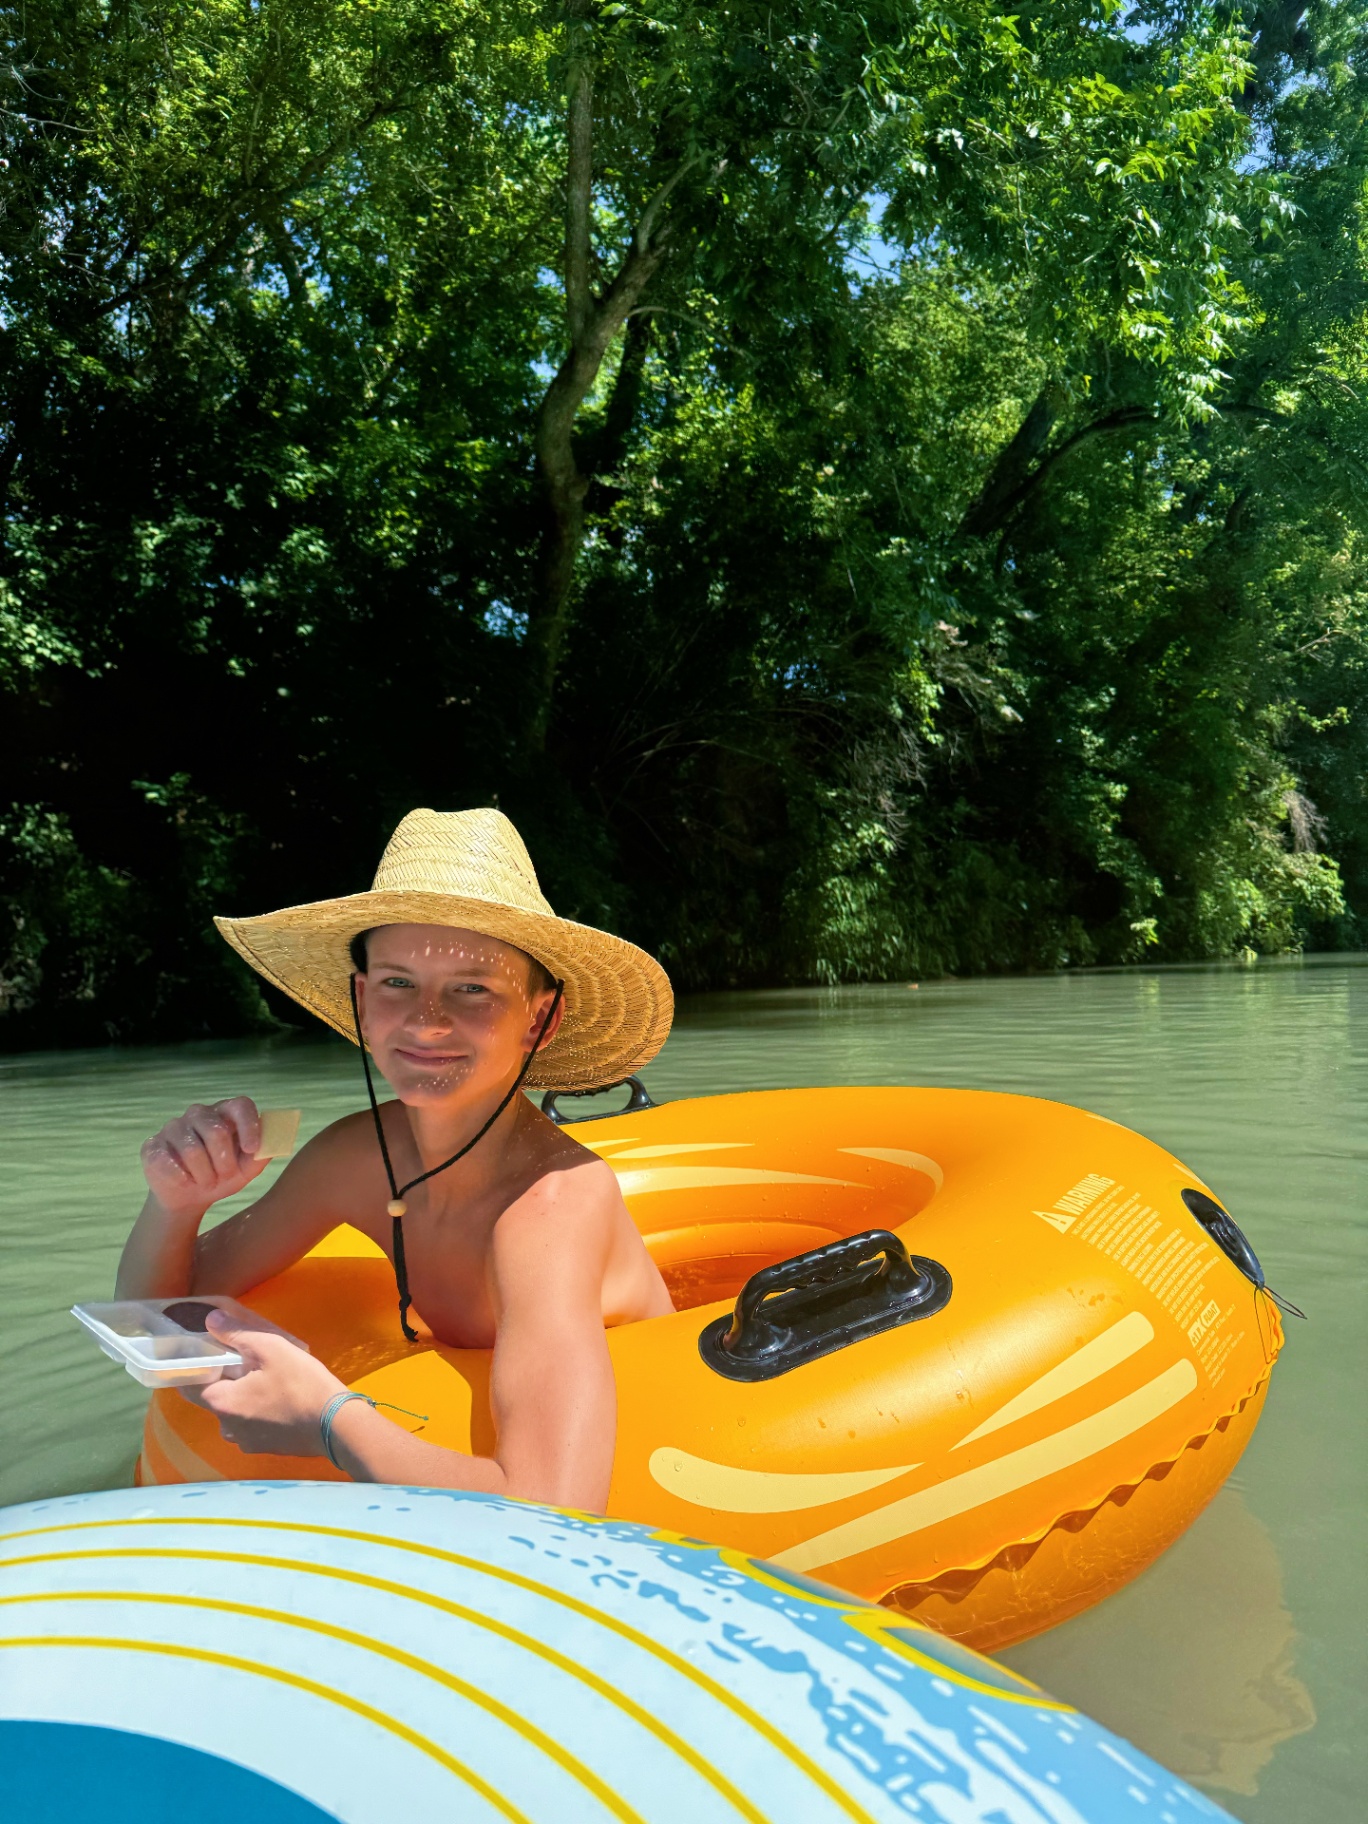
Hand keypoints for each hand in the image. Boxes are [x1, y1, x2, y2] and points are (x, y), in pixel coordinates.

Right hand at [141, 1097, 268, 1219]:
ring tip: (207, 1182)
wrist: (189, 1196)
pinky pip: (167, 1162)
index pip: (241, 1105)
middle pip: (217, 1131)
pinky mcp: (152, 1146)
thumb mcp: (247, 1169)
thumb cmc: (222, 1176)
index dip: (249, 1126)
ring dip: (205, 1175)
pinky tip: (185, 1182)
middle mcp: (198, 1114)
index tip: (252, 1150)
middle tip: (225, 1177)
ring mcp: (172, 1127)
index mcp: (225, 1113)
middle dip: (225, 1162)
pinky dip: (182, 1179)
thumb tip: (273, 1141)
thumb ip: (262, 1154)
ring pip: (192, 1150)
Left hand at [188, 1308, 342, 1456]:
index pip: (190, 1384)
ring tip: (269, 1379)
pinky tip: (280, 1399)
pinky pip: (251, 1425)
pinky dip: (258, 1410)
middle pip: (215, 1397)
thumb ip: (237, 1334)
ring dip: (244, 1396)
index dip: (198, 1365)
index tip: (210, 1350)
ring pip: (235, 1412)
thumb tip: (210, 1320)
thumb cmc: (301, 1384)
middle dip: (227, 1379)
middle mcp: (226, 1427)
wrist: (336, 1425)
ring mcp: (246, 1442)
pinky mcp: (265, 1449)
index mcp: (221, 1403)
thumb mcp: (271, 1348)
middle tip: (250, 1360)